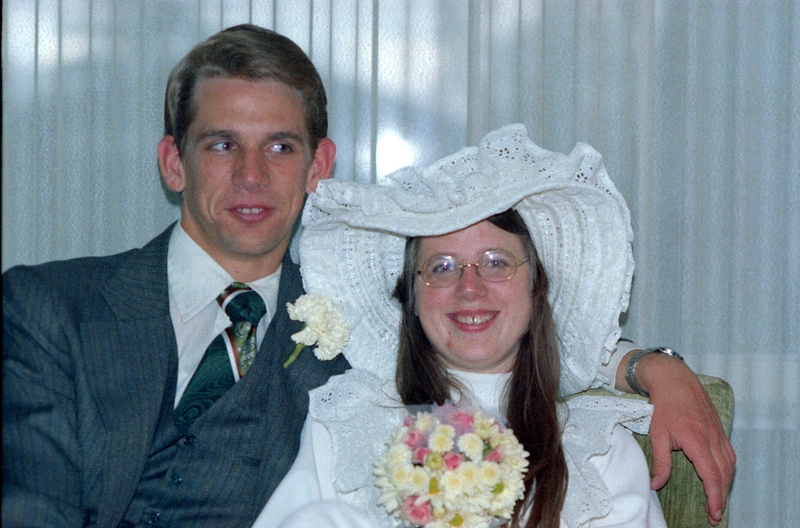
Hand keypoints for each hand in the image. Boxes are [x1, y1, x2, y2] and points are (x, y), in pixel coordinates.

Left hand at [633, 353, 735, 524]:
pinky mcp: (718, 428)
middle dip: (721, 496)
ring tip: (718, 499)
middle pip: (723, 474)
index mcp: (697, 441)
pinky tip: (722, 476)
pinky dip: (728, 468)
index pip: (711, 476)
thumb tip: (655, 484)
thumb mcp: (657, 434)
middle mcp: (712, 438)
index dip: (714, 497)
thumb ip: (660, 461)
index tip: (713, 513)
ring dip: (726, 484)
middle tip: (715, 514)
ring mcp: (717, 432)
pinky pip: (729, 453)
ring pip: (729, 464)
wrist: (673, 378)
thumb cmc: (663, 405)